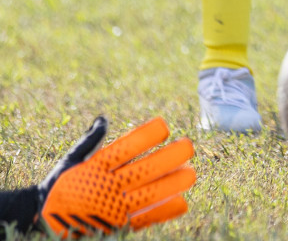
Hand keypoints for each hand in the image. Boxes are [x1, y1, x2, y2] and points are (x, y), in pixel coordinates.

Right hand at [38, 117, 194, 237]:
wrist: (38, 220)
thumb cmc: (58, 186)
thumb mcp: (70, 161)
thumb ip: (90, 141)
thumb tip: (103, 118)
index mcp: (93, 168)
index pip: (124, 148)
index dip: (145, 136)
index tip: (164, 126)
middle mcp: (105, 186)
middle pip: (143, 170)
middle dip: (169, 158)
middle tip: (189, 147)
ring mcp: (111, 207)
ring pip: (148, 194)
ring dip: (173, 183)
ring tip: (191, 174)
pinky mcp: (116, 226)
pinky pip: (144, 219)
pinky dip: (164, 211)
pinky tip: (182, 202)